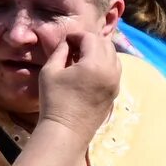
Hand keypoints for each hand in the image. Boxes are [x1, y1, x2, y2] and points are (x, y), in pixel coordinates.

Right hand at [31, 25, 122, 141]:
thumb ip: (60, 52)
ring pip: (114, 56)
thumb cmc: (54, 100)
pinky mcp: (115, 91)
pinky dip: (104, 63)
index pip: (90, 38)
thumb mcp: (50, 71)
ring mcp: (116, 82)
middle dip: (90, 41)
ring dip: (99, 51)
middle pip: (106, 44)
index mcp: (94, 64)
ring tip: (82, 57)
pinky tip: (89, 70)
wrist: (67, 130)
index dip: (76, 36)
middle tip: (74, 47)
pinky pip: (115, 69)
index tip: (65, 40)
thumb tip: (67, 43)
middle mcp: (111, 71)